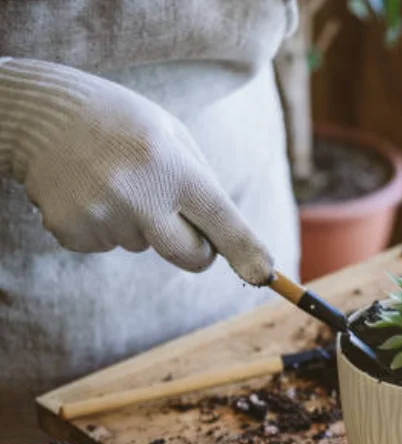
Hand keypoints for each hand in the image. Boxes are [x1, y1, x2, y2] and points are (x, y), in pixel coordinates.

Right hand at [0, 58, 272, 284]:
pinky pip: (108, 245)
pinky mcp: (71, 231)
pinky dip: (105, 226)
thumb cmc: (121, 123)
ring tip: (114, 181)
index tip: (264, 274)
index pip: (220, 219)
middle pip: (190, 255)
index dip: (245, 249)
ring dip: (139, 223)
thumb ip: (203, 183)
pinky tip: (90, 191)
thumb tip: (231, 239)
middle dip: (197, 249)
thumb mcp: (173, 135)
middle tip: (180, 218)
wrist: (39, 115)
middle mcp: (138, 194)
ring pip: (144, 246)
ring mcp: (101, 215)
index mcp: (170, 165)